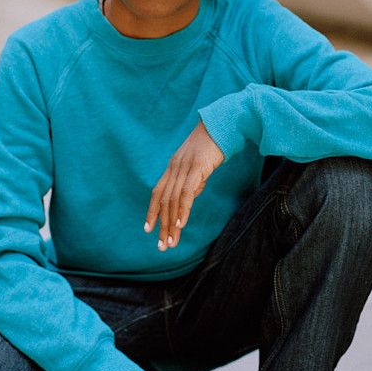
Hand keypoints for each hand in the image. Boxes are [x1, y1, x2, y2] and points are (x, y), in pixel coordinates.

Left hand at [144, 120, 223, 250]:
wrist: (223, 124)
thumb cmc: (213, 145)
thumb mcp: (199, 165)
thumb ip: (193, 182)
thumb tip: (189, 200)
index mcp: (173, 166)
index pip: (158, 192)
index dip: (152, 211)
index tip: (148, 230)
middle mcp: (174, 167)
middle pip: (164, 200)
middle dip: (162, 225)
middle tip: (162, 246)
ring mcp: (184, 167)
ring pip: (173, 200)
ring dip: (171, 223)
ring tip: (171, 242)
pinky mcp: (197, 167)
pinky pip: (186, 192)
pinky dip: (182, 209)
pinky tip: (181, 224)